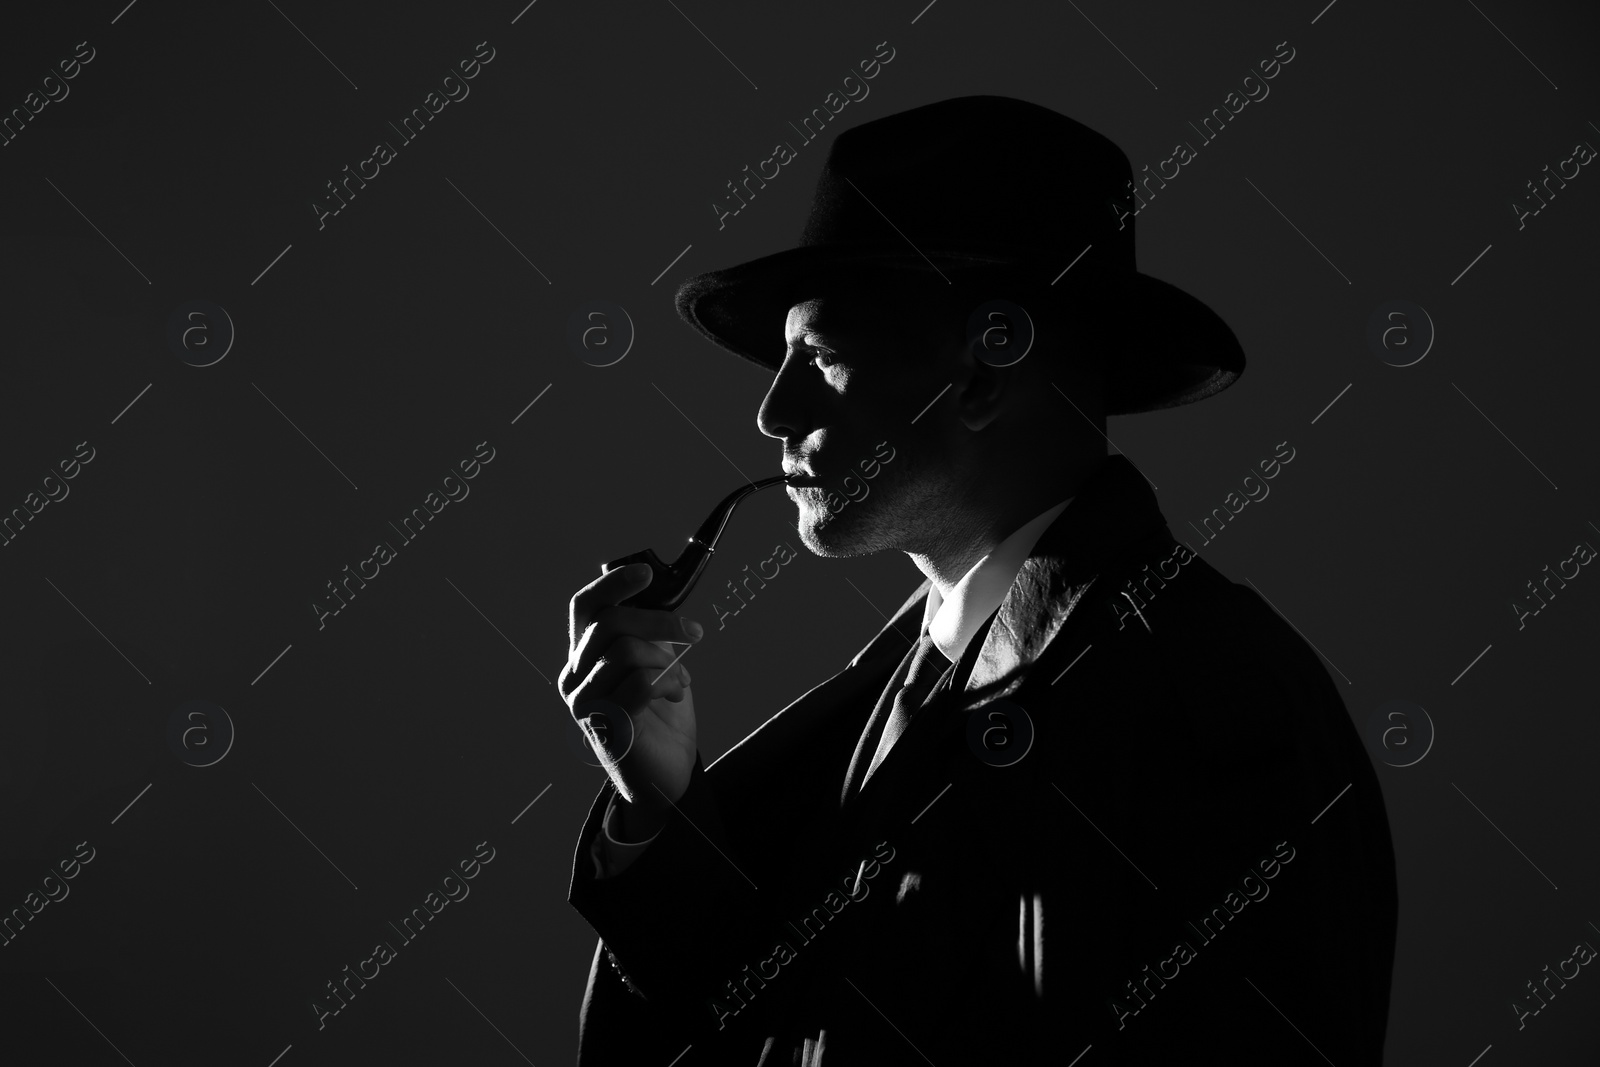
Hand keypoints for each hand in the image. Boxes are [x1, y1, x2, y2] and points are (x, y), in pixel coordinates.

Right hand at [558, 563, 703, 835]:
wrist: (666, 773)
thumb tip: (665, 597)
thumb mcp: (657, 662)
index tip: (646, 572)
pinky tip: (677, 694)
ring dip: (667, 659)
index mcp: (584, 656)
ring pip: (624, 652)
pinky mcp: (606, 726)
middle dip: (659, 621)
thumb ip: (650, 633)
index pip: (585, 608)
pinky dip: (668, 682)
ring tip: (683, 677)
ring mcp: (585, 704)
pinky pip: (639, 683)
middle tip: (695, 631)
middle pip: (608, 624)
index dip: (613, 584)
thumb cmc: (660, 716)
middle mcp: (575, 677)